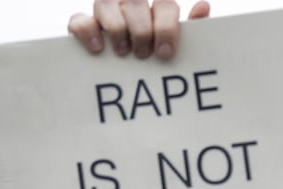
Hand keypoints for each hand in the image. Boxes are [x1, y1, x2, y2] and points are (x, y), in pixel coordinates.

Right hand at [68, 0, 210, 59]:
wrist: (131, 85)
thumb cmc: (159, 61)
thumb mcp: (178, 49)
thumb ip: (192, 30)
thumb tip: (204, 5)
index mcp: (157, 9)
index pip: (165, 3)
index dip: (166, 26)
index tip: (165, 53)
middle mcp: (130, 4)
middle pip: (135, 1)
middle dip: (142, 29)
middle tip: (144, 55)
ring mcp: (105, 11)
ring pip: (105, 3)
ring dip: (116, 28)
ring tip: (124, 52)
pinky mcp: (82, 24)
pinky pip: (79, 19)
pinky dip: (87, 31)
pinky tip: (98, 49)